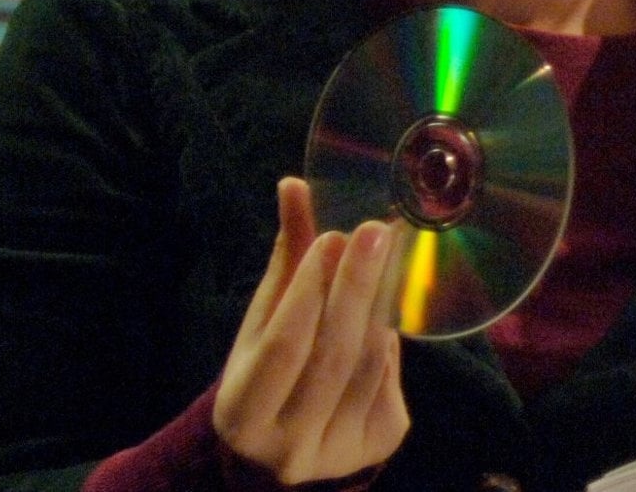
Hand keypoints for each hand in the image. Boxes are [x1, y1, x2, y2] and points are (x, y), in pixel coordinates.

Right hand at [214, 177, 410, 481]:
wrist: (283, 450)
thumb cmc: (269, 372)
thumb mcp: (263, 325)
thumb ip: (286, 260)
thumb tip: (294, 184)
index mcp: (242, 414)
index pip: (283, 347)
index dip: (308, 291)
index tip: (333, 237)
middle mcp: (288, 445)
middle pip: (334, 356)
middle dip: (358, 287)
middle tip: (377, 230)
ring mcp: (338, 451)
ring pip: (371, 366)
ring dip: (382, 307)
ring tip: (390, 256)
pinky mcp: (379, 444)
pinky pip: (393, 379)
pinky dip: (391, 340)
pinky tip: (390, 308)